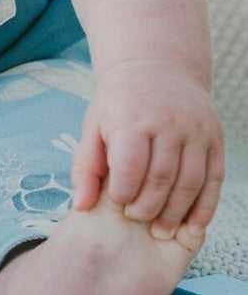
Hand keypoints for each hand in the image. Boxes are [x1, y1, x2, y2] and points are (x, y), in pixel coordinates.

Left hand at [71, 58, 224, 240]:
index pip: (129, 166)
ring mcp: (195, 130)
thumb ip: (85, 166)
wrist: (155, 66)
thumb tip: (80, 206)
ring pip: (190, 183)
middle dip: (148, 207)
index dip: (123, 192)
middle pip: (161, 178)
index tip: (118, 202)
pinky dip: (205, 207)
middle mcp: (167, 122)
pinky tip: (191, 224)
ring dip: (176, 213)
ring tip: (160, 229)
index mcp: (132, 117)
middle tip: (138, 218)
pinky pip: (214, 180)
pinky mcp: (215, 138)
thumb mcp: (94, 124)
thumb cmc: (119, 103)